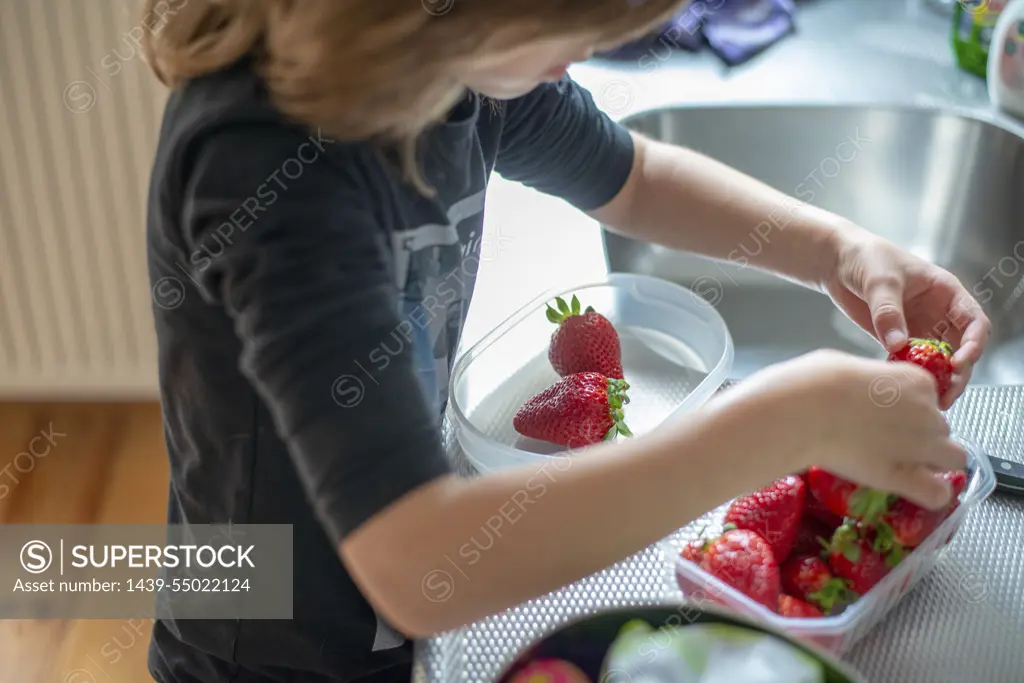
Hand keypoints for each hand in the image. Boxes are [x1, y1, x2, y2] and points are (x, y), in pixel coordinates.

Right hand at [728, 350, 966, 509]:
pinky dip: (930, 494)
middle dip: (921, 435)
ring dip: (933, 462)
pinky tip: (913, 491)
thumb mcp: (848, 367)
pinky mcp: (905, 476)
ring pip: (954, 459)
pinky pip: (937, 493)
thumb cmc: (816, 381)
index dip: (909, 408)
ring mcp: (922, 446)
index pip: (929, 398)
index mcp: (917, 381)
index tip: (885, 414)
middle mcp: (929, 412)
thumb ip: (871, 382)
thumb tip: (862, 389)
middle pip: (941, 428)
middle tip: (888, 441)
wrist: (805, 409)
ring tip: (902, 466)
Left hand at [822, 227, 991, 408]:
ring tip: (930, 400)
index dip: (973, 344)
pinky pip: (909, 362)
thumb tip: (898, 345)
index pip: (974, 321)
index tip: (959, 362)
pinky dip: (909, 375)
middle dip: (957, 373)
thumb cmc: (867, 258)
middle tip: (946, 395)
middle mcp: (938, 313)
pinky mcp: (897, 339)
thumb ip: (888, 311)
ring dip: (936, 379)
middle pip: (959, 348)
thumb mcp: (880, 280)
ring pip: (937, 360)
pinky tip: (902, 388)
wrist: (839, 261)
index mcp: (946, 293)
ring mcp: (919, 328)